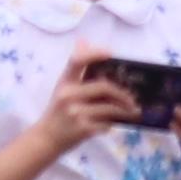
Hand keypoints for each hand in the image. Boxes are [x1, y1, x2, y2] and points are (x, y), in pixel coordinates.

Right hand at [23, 57, 144, 168]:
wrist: (47, 138)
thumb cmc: (58, 111)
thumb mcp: (63, 88)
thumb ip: (77, 70)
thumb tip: (83, 41)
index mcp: (65, 82)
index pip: (77, 61)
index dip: (95, 54)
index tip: (111, 53)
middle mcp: (69, 95)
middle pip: (104, 87)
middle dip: (123, 94)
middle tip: (133, 99)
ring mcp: (76, 112)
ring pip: (110, 107)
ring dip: (124, 110)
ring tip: (133, 111)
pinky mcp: (83, 129)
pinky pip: (107, 123)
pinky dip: (112, 124)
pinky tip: (113, 124)